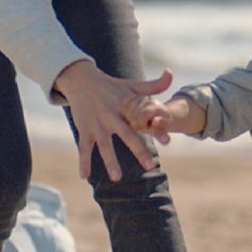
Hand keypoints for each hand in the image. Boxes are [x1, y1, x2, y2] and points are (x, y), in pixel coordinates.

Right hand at [54, 63, 174, 180]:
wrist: (80, 79)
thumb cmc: (111, 86)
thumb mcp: (131, 85)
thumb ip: (153, 85)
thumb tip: (170, 73)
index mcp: (126, 106)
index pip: (143, 119)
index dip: (156, 129)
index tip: (168, 141)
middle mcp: (111, 115)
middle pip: (127, 135)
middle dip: (139, 151)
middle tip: (150, 166)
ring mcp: (97, 124)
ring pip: (104, 145)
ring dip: (110, 161)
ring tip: (117, 179)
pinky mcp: (84, 129)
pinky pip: (83, 148)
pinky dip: (83, 162)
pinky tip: (84, 177)